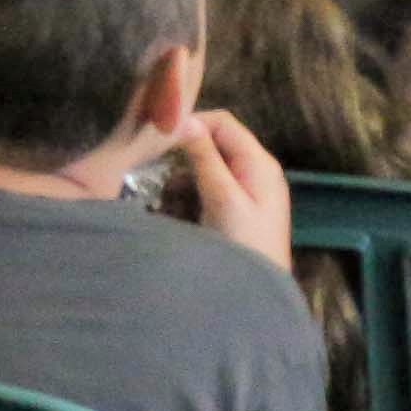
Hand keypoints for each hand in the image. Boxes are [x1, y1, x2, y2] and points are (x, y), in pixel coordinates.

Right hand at [165, 106, 294, 276]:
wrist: (261, 291)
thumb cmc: (245, 244)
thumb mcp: (223, 199)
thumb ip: (206, 159)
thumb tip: (187, 119)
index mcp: (258, 162)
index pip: (223, 123)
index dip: (192, 123)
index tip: (159, 135)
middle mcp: (255, 169)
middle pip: (214, 143)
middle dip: (182, 152)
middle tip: (149, 164)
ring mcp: (246, 190)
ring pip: (206, 168)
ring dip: (181, 177)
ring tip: (157, 191)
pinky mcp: (234, 209)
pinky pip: (206, 190)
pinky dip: (187, 194)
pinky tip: (169, 208)